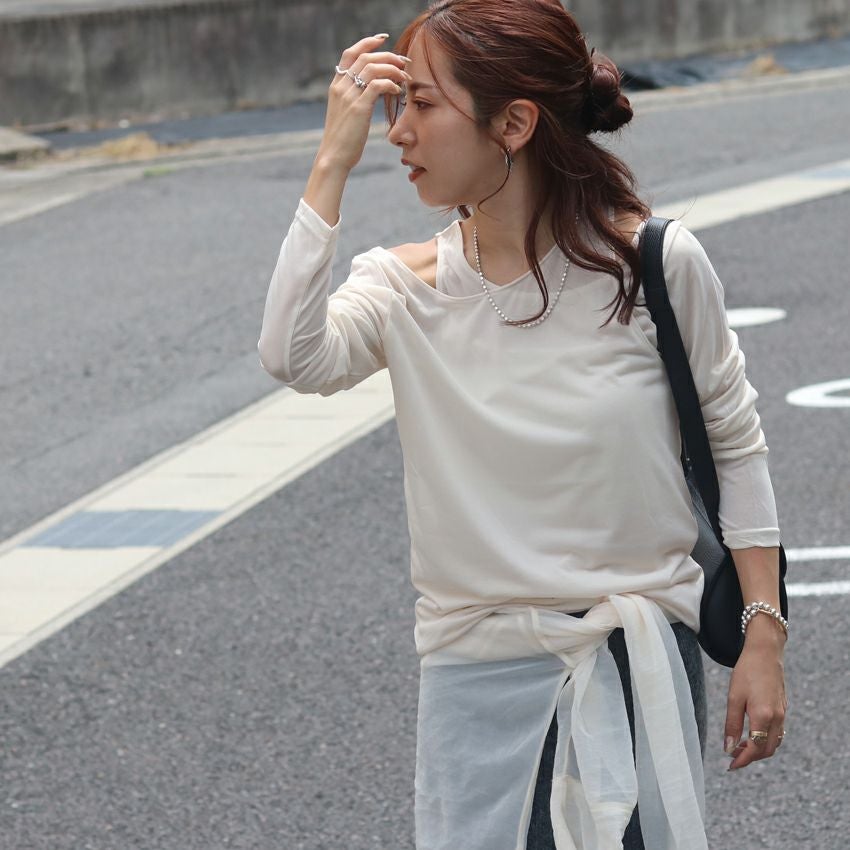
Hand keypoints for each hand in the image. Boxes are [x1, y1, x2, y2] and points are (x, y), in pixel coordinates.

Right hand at [317, 34, 410, 171]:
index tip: (383, 39)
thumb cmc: (343, 140)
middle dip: (388, 55)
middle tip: (404, 62)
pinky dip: (390, 84)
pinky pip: (377, 85)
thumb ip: (356, 99)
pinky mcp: (358, 108)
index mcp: (336, 86)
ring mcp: (349, 96)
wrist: (334, 157)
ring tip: (405, 76)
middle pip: (365, 57)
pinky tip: (398, 91)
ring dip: (392, 68)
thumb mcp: (347, 114)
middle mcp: (341, 87)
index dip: (367, 43)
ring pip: (372, 68)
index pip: (350, 53)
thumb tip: (373, 92)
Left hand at [723, 619, 786, 769]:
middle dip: (751, 757)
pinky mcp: (783, 709)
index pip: (755, 749)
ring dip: (759, 750)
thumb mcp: (734, 698)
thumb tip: (728, 748)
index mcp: (763, 716)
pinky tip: (752, 734)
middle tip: (733, 757)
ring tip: (740, 747)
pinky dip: (766, 739)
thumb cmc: (746, 672)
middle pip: (767, 750)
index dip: (743, 760)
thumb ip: (732, 724)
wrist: (765, 653)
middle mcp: (777, 719)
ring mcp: (782, 714)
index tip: (730, 766)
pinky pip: (777, 733)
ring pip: (774, 743)